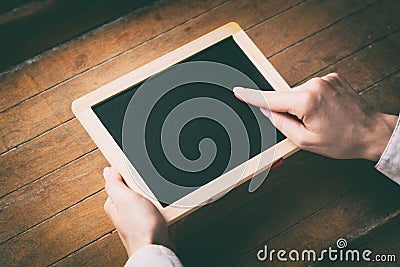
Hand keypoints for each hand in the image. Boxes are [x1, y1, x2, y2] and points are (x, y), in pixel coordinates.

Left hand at [103, 167, 171, 256]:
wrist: (158, 249)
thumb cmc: (140, 230)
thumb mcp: (124, 200)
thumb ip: (114, 184)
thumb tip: (108, 170)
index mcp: (116, 203)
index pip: (120, 179)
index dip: (129, 172)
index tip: (137, 170)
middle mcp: (128, 210)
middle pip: (139, 186)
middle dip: (147, 184)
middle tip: (151, 187)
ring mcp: (143, 216)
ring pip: (154, 196)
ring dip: (162, 195)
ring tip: (163, 198)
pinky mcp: (157, 221)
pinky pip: (166, 208)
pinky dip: (171, 206)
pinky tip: (172, 207)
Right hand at [233, 73, 397, 160]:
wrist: (371, 132)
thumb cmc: (343, 140)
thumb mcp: (306, 141)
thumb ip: (281, 124)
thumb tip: (267, 111)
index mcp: (307, 101)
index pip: (270, 98)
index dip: (251, 96)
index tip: (238, 91)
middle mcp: (315, 85)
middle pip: (286, 97)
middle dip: (289, 110)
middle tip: (306, 125)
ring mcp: (325, 79)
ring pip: (298, 93)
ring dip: (302, 105)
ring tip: (320, 119)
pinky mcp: (332, 77)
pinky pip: (311, 88)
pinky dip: (312, 99)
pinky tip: (325, 110)